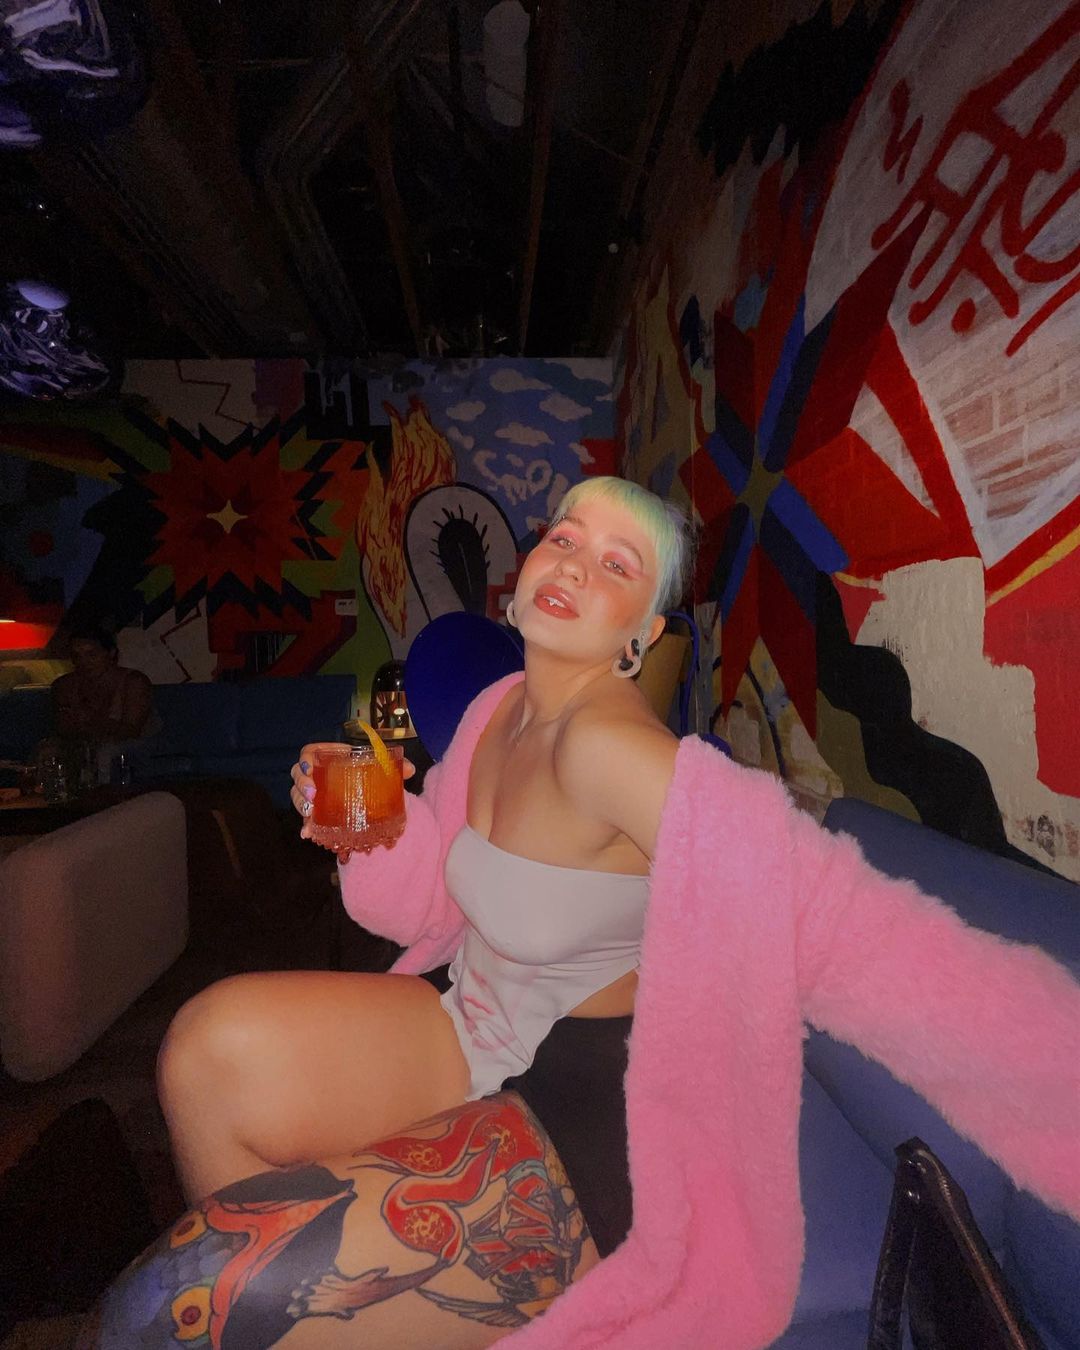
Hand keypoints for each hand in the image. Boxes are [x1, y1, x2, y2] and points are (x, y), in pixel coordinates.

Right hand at [290, 742, 414, 862]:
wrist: (371, 797)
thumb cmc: (370, 776)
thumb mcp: (380, 769)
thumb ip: (393, 767)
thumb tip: (410, 770)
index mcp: (329, 758)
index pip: (309, 753)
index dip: (306, 759)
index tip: (310, 767)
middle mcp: (317, 776)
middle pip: (297, 775)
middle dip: (301, 784)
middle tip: (312, 795)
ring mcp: (314, 796)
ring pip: (297, 796)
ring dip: (300, 804)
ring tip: (310, 812)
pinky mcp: (317, 814)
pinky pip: (306, 819)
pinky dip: (306, 826)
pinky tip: (307, 833)